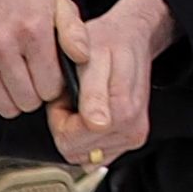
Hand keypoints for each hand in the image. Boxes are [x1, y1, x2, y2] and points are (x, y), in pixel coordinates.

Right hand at [0, 0, 80, 120]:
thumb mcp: (57, 3)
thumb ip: (75, 31)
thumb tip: (82, 57)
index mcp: (32, 29)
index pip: (50, 87)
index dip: (54, 84)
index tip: (50, 72)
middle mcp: (2, 44)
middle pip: (28, 101)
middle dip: (36, 94)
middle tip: (33, 76)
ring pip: (6, 109)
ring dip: (15, 100)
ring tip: (17, 78)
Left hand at [50, 0, 175, 167]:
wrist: (132, 36)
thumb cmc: (108, 42)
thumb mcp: (93, 57)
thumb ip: (93, 93)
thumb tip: (97, 124)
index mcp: (123, 112)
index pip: (70, 140)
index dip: (59, 118)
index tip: (66, 95)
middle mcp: (132, 130)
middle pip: (75, 151)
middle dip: (66, 125)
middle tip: (74, 95)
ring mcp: (133, 137)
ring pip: (83, 155)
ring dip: (76, 130)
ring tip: (84, 100)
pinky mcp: (131, 140)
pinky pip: (95, 154)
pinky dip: (87, 136)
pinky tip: (92, 112)